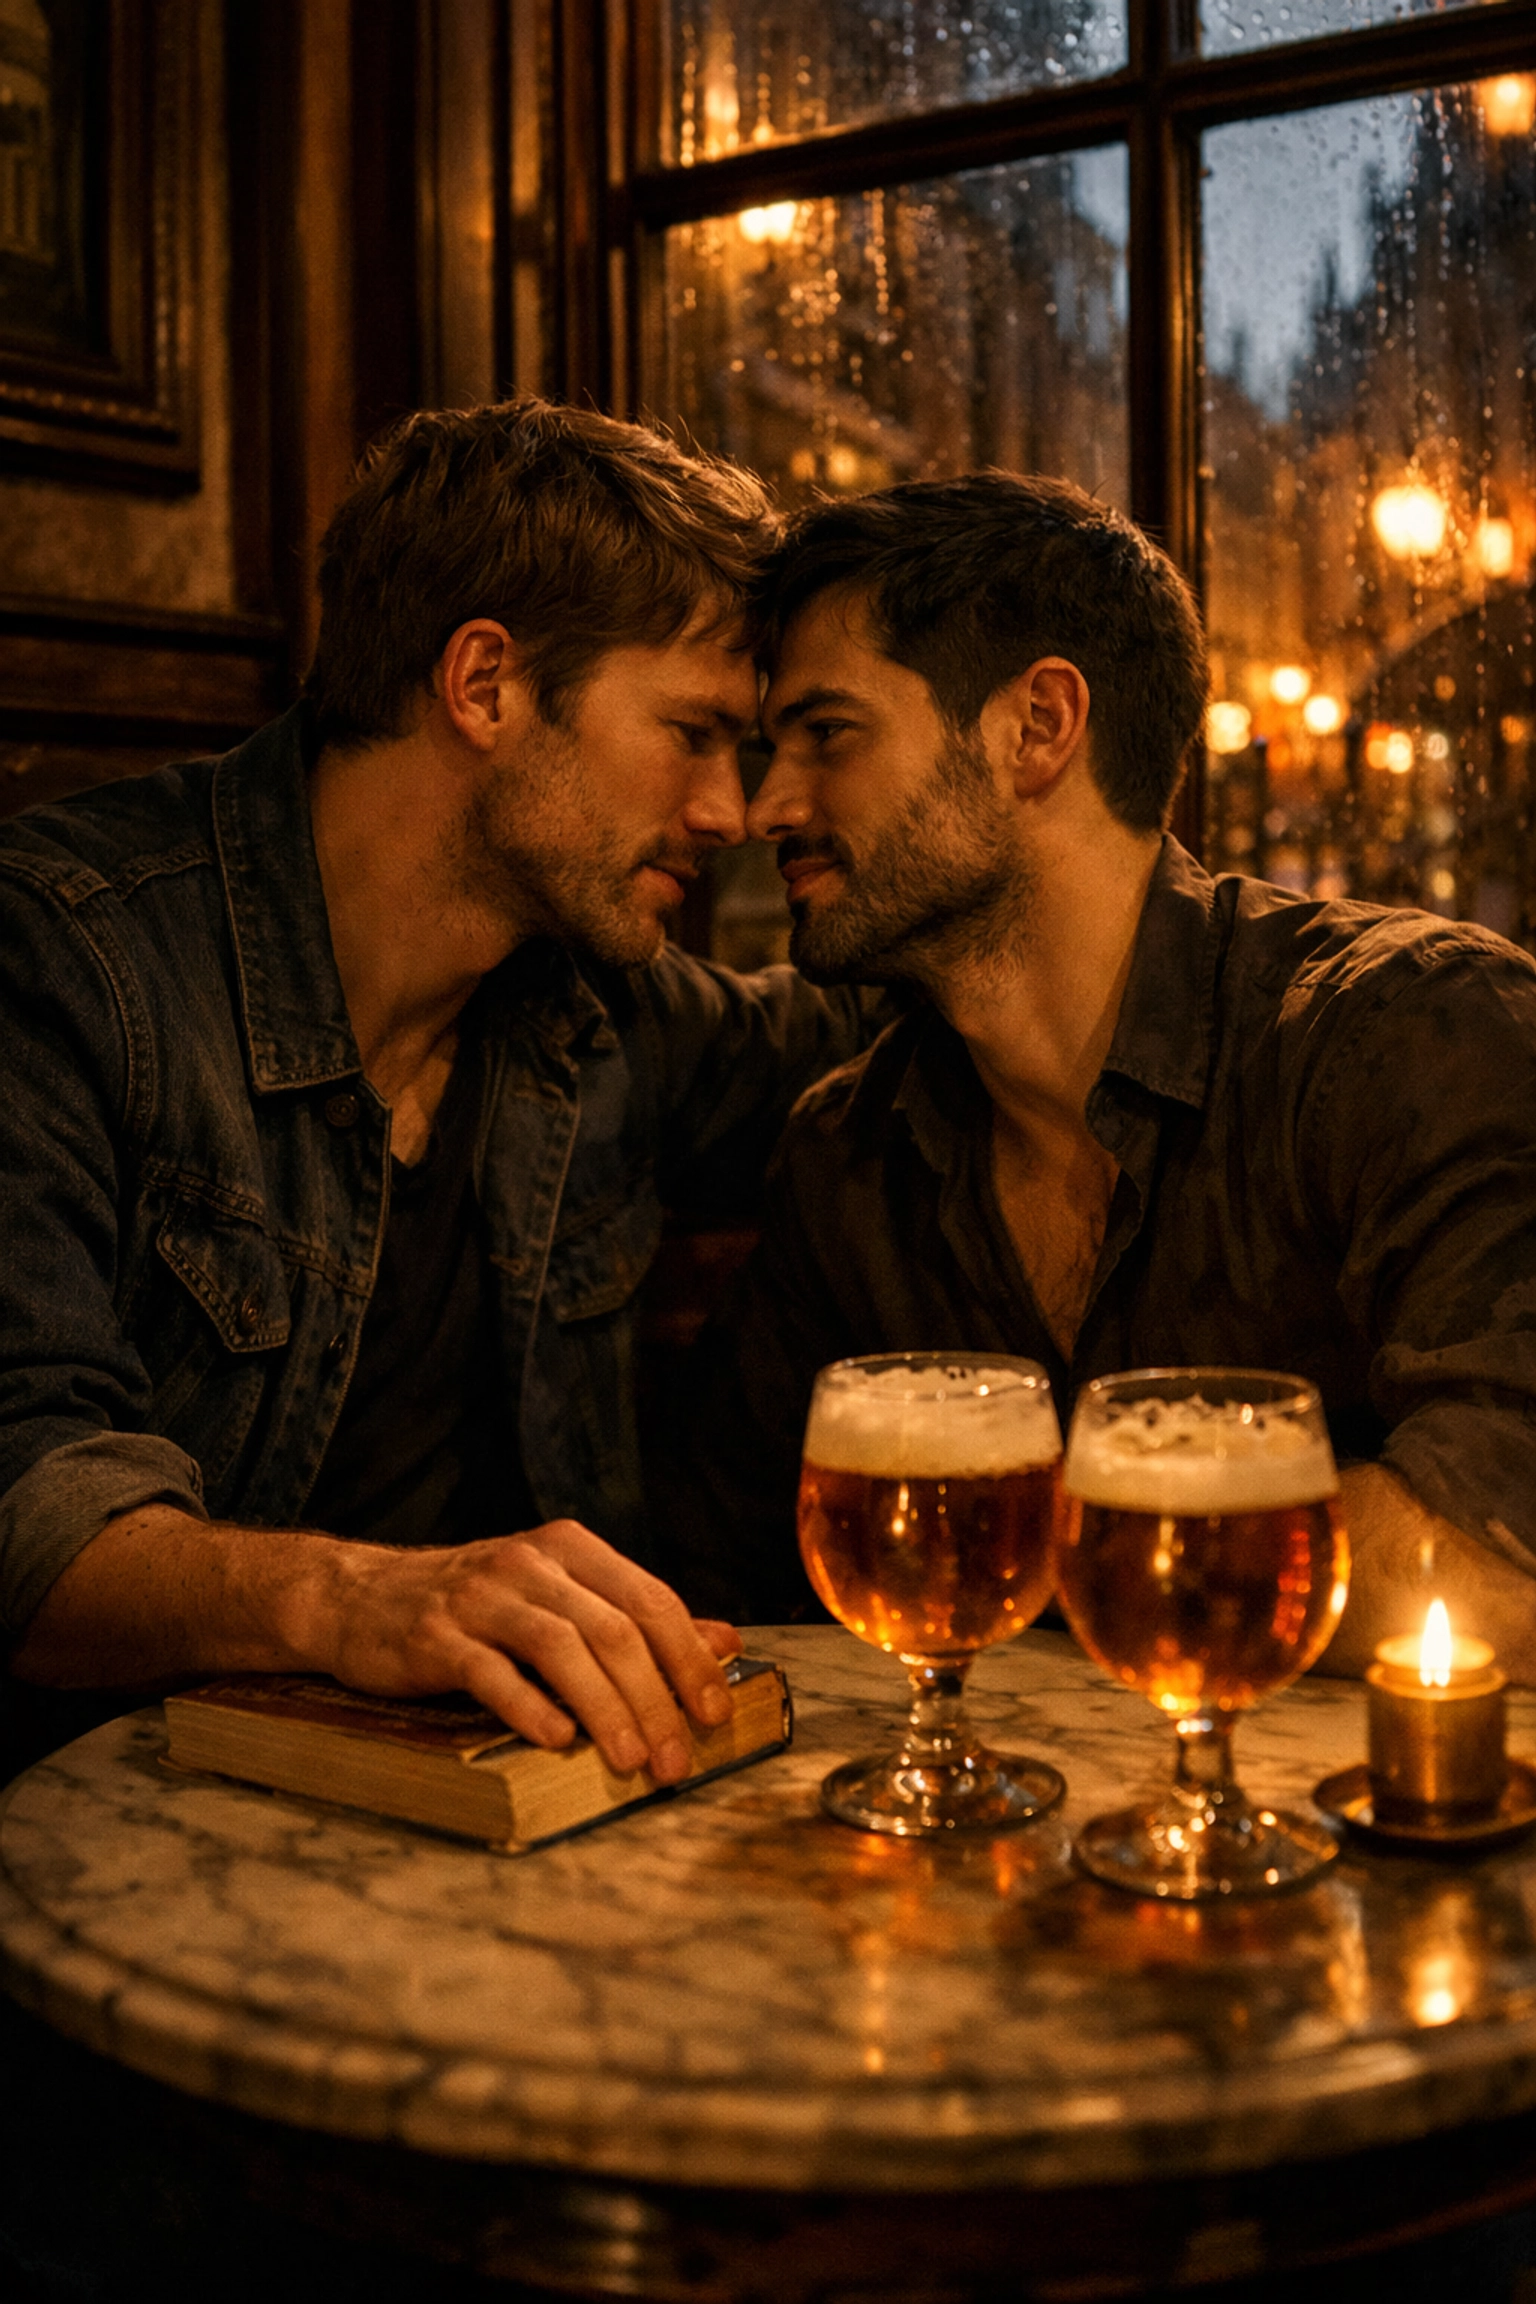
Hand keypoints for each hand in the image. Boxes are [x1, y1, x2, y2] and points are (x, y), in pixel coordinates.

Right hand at [317, 1519, 743, 1780]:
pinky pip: (491, 1672)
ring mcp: (479, 1598)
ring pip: (561, 1649)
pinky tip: (556, 1740)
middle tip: (676, 1759)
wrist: (362, 1597)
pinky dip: (528, 1706)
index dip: (688, 1659)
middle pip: (613, 1630)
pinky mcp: (435, 1636)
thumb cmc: (476, 1606)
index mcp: (570, 1550)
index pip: (649, 1600)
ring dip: (604, 1709)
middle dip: (655, 1699)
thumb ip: (637, 1619)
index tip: (715, 1713)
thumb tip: (725, 1641)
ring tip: (630, 1761)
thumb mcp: (560, 1598)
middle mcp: (529, 1564)